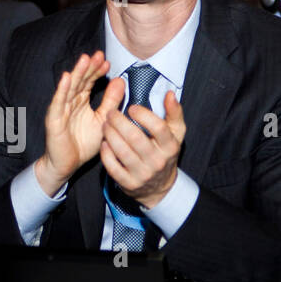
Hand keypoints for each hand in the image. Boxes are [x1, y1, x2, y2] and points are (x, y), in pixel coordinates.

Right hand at [34, 51, 122, 196]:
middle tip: (98, 55)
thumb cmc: (84, 143)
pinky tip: (66, 78)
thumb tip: (120, 80)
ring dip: (76, 73)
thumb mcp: (103, 120)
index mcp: (81, 101)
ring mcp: (60, 109)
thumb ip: (111, 101)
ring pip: (69, 88)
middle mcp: (70, 102)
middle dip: (89, 68)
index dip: (97, 71)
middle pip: (80, 81)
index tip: (107, 62)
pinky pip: (58, 103)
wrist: (68, 164)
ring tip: (85, 60)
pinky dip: (61, 90)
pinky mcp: (53, 120)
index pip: (89, 82)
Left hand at [100, 89, 185, 207]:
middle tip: (111, 113)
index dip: (143, 115)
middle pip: (135, 138)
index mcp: (170, 146)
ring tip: (105, 124)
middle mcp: (158, 161)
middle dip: (119, 122)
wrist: (160, 187)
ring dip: (110, 135)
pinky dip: (106, 153)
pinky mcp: (129, 184)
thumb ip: (174, 113)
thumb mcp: (176, 134)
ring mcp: (143, 174)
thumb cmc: (165, 153)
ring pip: (122, 151)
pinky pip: (113, 167)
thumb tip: (170, 94)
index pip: (158, 128)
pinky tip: (104, 142)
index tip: (132, 107)